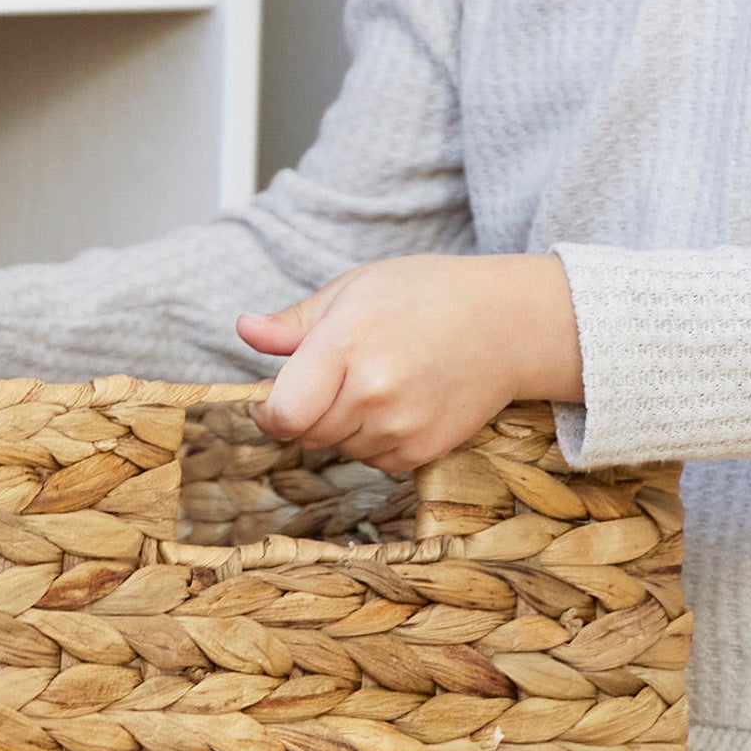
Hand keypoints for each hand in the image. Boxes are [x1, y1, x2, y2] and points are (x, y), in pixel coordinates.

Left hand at [237, 255, 581, 472]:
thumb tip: (244, 331)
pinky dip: (370, 439)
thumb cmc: (425, 295)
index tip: (269, 395)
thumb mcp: (353, 290)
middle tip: (330, 376)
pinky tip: (394, 402)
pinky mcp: (423, 451)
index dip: (266, 410)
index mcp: (346, 344)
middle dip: (303, 411)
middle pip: (305, 433)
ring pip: (337, 448)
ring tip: (372, 380)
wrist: (506, 323)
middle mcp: (373, 393)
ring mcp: (401, 427)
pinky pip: (372, 460)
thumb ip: (293, 322)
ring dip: (338, 425)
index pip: (282, 413)